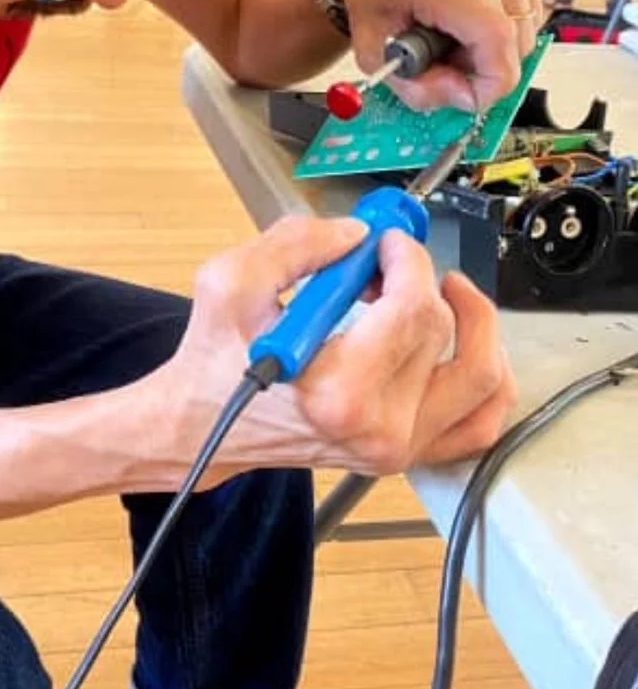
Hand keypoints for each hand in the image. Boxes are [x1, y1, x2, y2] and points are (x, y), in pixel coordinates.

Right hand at [167, 214, 516, 481]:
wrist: (201, 426)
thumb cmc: (214, 363)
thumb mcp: (232, 282)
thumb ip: (297, 244)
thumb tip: (359, 234)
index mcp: (339, 394)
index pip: (415, 308)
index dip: (408, 258)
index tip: (386, 241)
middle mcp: (379, 430)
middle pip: (445, 331)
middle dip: (423, 280)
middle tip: (388, 264)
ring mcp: (398, 449)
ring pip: (485, 377)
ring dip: (473, 323)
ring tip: (438, 296)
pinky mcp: (406, 454)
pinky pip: (480, 420)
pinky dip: (486, 377)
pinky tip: (460, 344)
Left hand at [323, 0, 542, 111]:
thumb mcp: (373, 54)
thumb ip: (415, 88)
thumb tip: (465, 97)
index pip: (493, 35)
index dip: (490, 82)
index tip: (471, 97)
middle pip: (512, 44)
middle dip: (480, 67)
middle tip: (442, 56)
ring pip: (526, 32)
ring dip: (492, 48)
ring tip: (454, 31)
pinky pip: (531, 12)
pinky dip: (503, 26)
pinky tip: (472, 14)